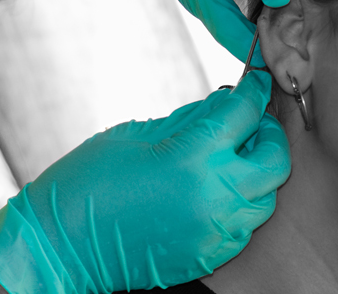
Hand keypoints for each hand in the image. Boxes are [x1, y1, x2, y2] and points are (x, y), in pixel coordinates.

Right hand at [0, 71, 289, 292]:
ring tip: (234, 156)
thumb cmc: (87, 183)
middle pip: (276, 159)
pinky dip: (241, 202)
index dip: (254, 91)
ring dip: (258, 171)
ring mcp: (215, 231)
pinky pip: (245, 226)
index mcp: (192, 157)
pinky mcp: (209, 255)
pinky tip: (218, 189)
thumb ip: (188, 119)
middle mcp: (214, 196)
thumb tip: (223, 103)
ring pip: (267, 196)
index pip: (244, 113)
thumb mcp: (136, 135)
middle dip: (269, 132)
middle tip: (252, 120)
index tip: (255, 82)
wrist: (61, 246)